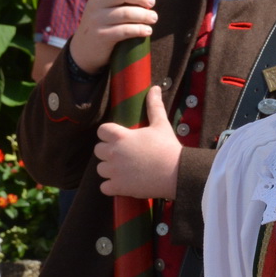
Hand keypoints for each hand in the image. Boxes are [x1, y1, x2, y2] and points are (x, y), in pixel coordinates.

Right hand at [70, 0, 158, 75]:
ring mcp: (97, 20)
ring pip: (126, 13)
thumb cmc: (103, 23)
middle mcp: (95, 3)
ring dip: (144, 15)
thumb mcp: (104, 6)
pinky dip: (139, 30)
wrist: (84, 49)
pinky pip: (124, 31)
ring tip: (154, 18)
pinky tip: (147, 31)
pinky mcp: (102, 36)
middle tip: (152, 2)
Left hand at [96, 85, 182, 199]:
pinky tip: (122, 183)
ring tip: (124, 170)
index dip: (109, 134)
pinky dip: (111, 187)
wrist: (177, 173)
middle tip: (123, 155)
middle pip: (98, 150)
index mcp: (120, 136)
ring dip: (109, 169)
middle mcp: (113, 153)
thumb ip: (154, 106)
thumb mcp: (161, 124)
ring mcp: (114, 171)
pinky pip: (104, 188)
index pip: (101, 131)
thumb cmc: (168, 148)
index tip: (119, 138)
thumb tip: (155, 88)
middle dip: (108, 152)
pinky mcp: (118, 187)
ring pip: (100, 169)